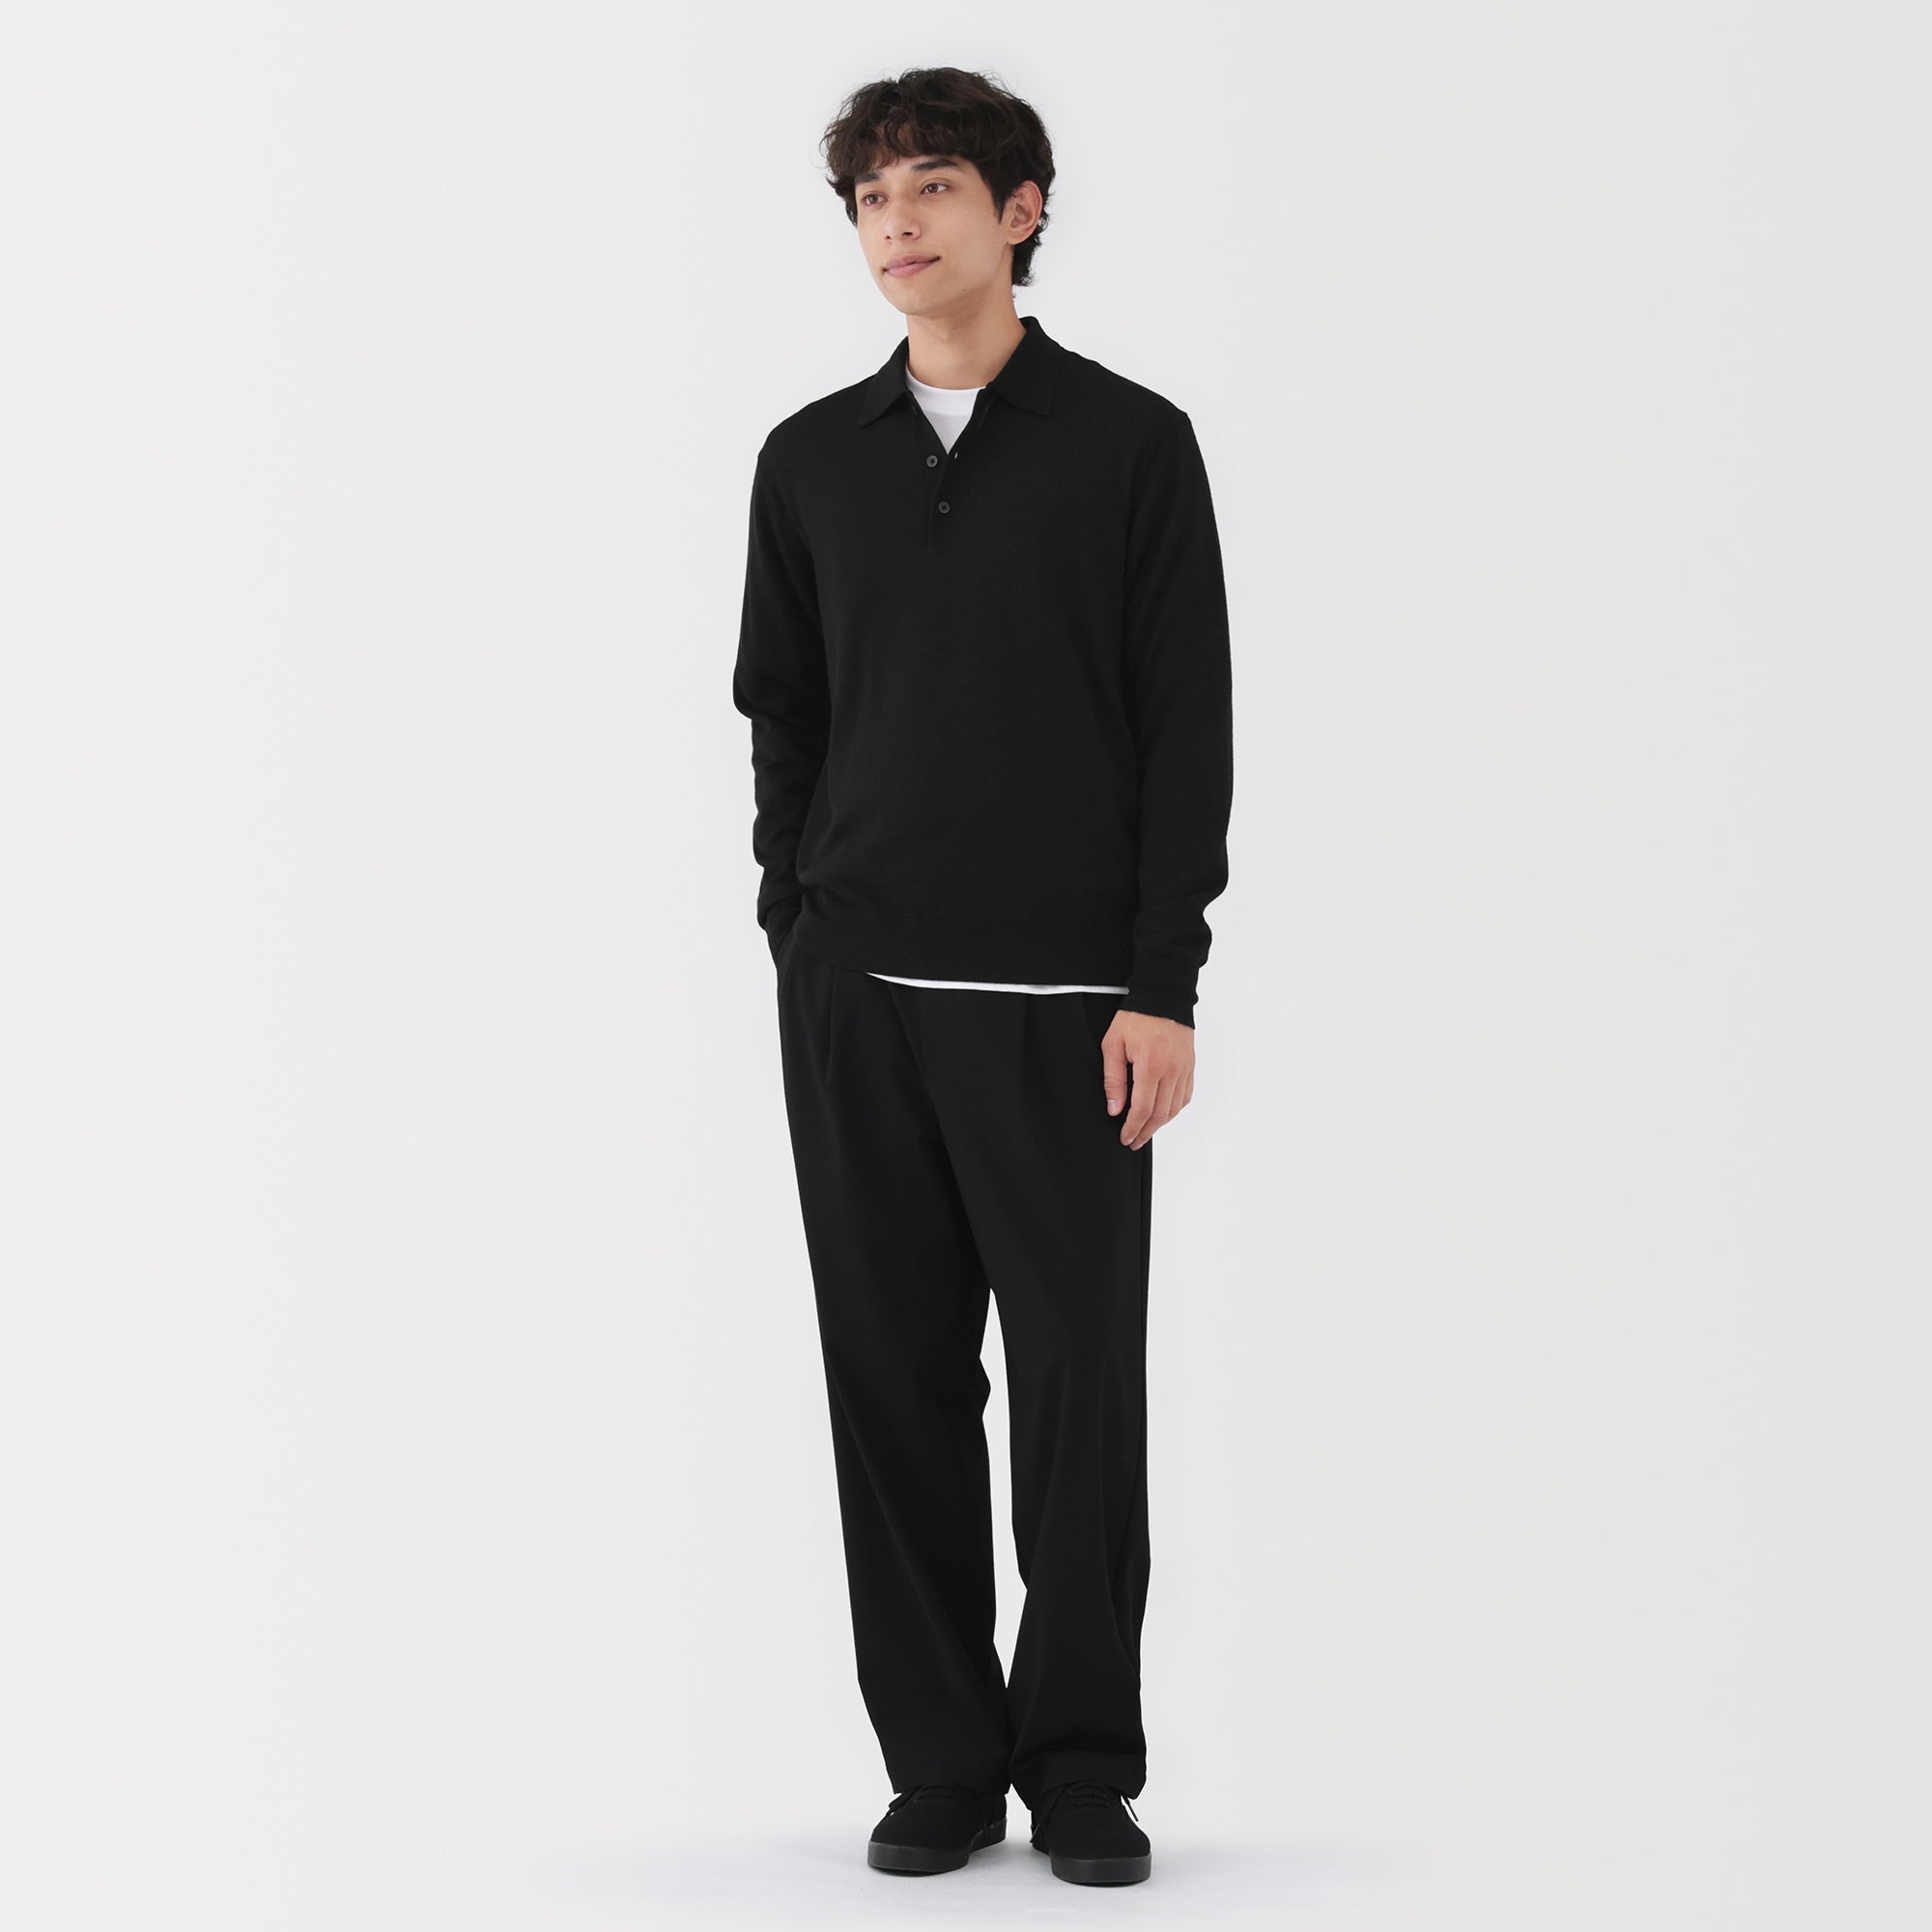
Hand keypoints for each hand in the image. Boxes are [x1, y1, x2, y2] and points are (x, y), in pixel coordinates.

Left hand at [1102, 1010, 1195, 1148]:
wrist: (1163, 997)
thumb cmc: (1135, 1018)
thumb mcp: (1113, 1045)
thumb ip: (1114, 1079)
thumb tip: (1115, 1109)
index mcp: (1151, 1066)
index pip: (1143, 1109)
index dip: (1133, 1128)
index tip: (1125, 1138)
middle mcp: (1172, 1071)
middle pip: (1160, 1114)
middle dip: (1146, 1131)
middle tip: (1133, 1141)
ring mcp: (1184, 1069)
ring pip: (1175, 1108)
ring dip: (1160, 1124)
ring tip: (1146, 1131)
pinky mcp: (1190, 1066)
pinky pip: (1185, 1095)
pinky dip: (1174, 1109)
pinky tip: (1163, 1113)